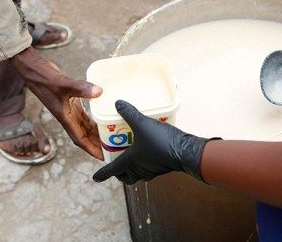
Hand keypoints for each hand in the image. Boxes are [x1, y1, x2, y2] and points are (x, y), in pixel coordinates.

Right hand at [10, 47, 103, 159]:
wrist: (34, 71)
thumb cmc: (44, 79)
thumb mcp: (63, 84)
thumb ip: (81, 88)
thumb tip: (100, 91)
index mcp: (65, 118)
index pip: (81, 139)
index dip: (92, 149)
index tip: (103, 157)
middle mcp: (68, 117)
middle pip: (85, 136)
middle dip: (97, 145)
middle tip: (113, 150)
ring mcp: (69, 111)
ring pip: (85, 127)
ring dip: (96, 134)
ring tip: (111, 139)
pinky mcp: (71, 103)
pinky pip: (84, 117)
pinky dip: (93, 121)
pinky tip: (102, 121)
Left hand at [93, 100, 213, 183]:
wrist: (185, 151)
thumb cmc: (161, 141)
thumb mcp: (142, 124)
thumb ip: (129, 113)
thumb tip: (118, 104)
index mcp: (130, 161)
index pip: (112, 170)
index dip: (103, 173)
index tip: (95, 178)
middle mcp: (139, 169)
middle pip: (125, 176)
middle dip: (119, 172)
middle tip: (116, 163)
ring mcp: (152, 169)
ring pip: (138, 173)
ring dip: (132, 168)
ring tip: (130, 154)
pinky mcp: (162, 166)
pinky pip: (148, 168)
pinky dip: (144, 163)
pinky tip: (146, 150)